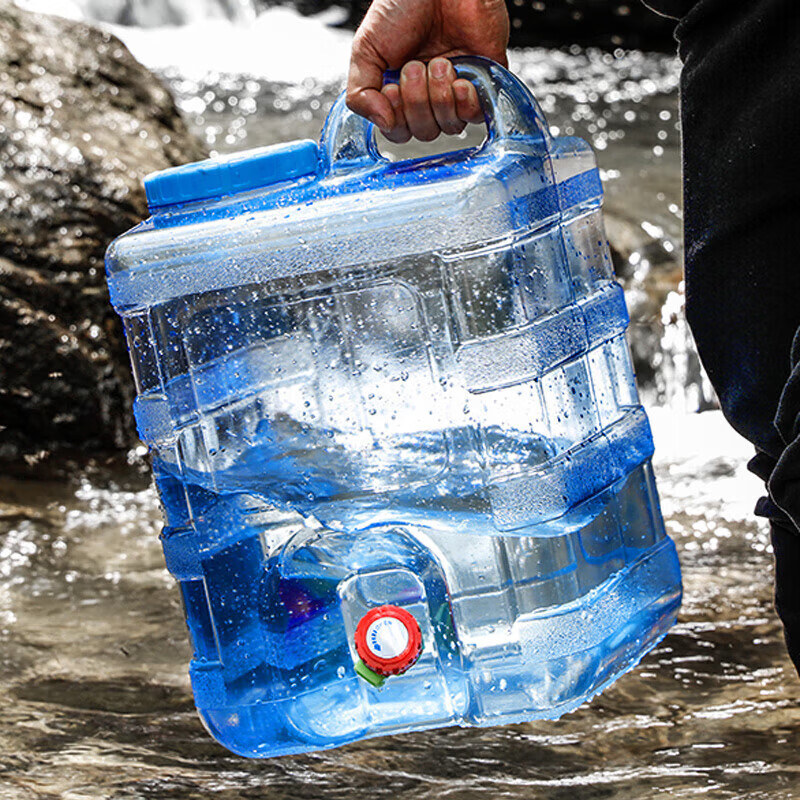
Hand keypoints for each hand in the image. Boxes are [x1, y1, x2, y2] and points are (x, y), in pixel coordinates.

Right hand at [346, 0, 509, 142]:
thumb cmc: (403, 5)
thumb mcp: (366, 49)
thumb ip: (360, 93)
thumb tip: (382, 123)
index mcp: (399, 89)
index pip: (398, 130)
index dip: (396, 119)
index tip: (392, 89)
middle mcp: (428, 93)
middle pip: (424, 132)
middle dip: (417, 103)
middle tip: (415, 67)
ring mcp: (455, 89)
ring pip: (449, 127)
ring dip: (440, 98)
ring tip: (439, 62)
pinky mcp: (482, 81)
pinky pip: (475, 114)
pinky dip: (465, 102)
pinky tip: (459, 79)